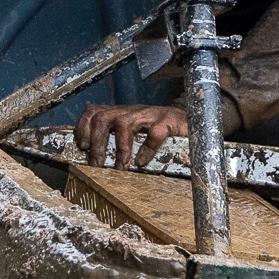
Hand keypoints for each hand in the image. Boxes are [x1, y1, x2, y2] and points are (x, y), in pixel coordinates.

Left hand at [73, 102, 188, 168]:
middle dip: (97, 142)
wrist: (196, 123)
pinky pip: (154, 133)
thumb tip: (94, 155)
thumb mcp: (137, 133)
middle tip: (97, 165)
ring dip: (119, 148)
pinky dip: (146, 150)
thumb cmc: (164, 132)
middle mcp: (134, 111)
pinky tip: (143, 163)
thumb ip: (118, 139)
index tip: (82, 146)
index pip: (95, 111)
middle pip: (104, 117)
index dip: (84, 127)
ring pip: (124, 123)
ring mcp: (151, 114)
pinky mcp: (168, 121)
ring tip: (121, 167)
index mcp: (124, 113)